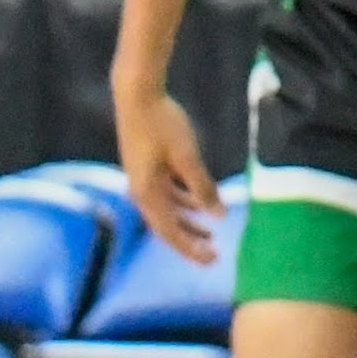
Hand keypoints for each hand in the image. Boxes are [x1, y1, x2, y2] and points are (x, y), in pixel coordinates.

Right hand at [114, 86, 222, 266]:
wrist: (137, 96)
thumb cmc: (163, 124)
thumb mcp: (188, 157)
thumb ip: (203, 187)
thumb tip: (219, 217)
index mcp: (147, 194)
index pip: (170, 232)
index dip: (191, 249)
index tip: (212, 261)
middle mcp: (141, 191)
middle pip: (167, 226)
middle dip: (190, 242)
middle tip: (214, 255)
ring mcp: (143, 179)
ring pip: (168, 210)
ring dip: (189, 222)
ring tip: (211, 232)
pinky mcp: (148, 167)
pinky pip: (167, 193)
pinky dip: (184, 201)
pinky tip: (201, 203)